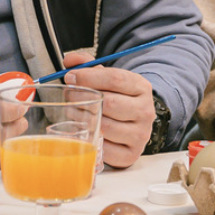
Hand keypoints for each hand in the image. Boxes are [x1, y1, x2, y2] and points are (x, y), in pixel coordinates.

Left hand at [61, 50, 154, 167]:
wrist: (133, 124)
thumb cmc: (116, 98)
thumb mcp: (106, 78)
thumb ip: (87, 65)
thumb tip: (70, 60)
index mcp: (141, 87)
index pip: (115, 78)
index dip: (88, 77)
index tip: (70, 77)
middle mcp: (146, 111)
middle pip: (109, 103)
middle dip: (82, 98)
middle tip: (69, 96)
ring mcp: (140, 134)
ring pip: (105, 126)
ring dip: (82, 118)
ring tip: (73, 111)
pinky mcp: (131, 154)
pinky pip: (105, 148)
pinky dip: (90, 139)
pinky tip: (84, 130)